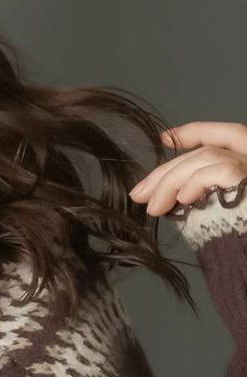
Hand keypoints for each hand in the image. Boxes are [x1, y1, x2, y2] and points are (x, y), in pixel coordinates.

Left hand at [128, 122, 246, 217]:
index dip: (195, 132)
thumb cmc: (241, 244)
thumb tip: (166, 197)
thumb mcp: (221, 213)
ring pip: (208, 157)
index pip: (226, 135)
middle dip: (168, 170)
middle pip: (209, 149)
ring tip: (154, 207)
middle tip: (139, 193)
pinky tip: (182, 200)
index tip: (165, 138)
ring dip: (173, 180)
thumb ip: (205, 196)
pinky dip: (195, 182)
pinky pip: (220, 171)